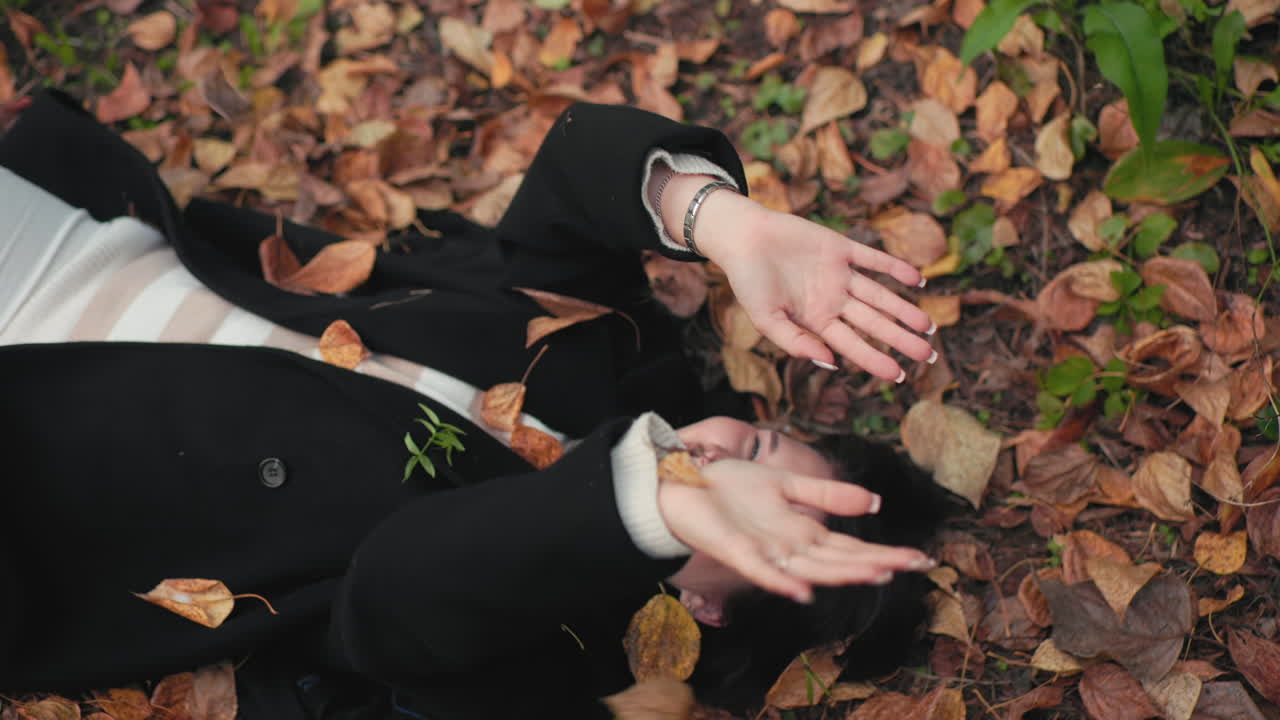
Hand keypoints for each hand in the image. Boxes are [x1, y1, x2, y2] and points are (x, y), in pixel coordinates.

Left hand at [657, 459, 933, 602]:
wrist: (680, 483)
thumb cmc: (729, 487)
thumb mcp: (786, 484)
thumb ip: (827, 495)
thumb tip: (875, 502)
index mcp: (801, 533)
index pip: (850, 547)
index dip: (884, 553)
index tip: (921, 557)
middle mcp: (788, 549)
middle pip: (838, 561)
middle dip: (877, 563)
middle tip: (916, 565)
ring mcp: (763, 552)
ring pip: (809, 570)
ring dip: (841, 574)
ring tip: (877, 574)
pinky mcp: (735, 550)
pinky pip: (761, 572)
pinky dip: (782, 583)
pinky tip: (803, 592)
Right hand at [694, 189, 936, 381]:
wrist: (743, 238)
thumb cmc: (748, 281)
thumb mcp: (765, 319)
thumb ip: (795, 342)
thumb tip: (830, 362)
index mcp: (815, 320)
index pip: (852, 345)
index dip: (875, 361)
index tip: (898, 376)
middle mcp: (832, 300)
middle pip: (874, 323)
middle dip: (901, 339)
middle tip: (929, 356)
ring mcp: (839, 275)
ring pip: (879, 296)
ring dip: (904, 309)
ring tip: (928, 327)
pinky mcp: (840, 248)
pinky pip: (873, 259)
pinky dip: (895, 268)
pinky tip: (917, 280)